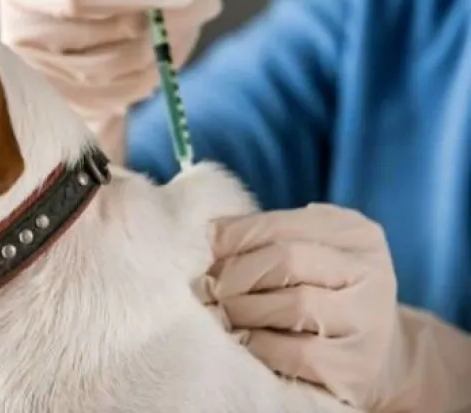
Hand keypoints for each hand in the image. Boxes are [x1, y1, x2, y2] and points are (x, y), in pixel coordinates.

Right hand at [0, 0, 220, 163]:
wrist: (58, 46)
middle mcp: (24, 39)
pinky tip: (163, 54)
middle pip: (110, 36)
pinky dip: (156, 76)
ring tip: (186, 24)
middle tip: (207, 2)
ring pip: (123, 70)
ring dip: (168, 48)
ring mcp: (43, 82)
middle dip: (168, 20)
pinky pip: (125, 97)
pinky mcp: (65, 111)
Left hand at [196, 203, 470, 411]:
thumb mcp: (309, 253)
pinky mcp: (358, 365)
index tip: (207, 253)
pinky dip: (261, 345)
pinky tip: (245, 340)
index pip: (280, 224)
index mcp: (354, 232)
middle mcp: (370, 270)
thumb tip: (209, 237)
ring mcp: (369, 319)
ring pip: (294, 304)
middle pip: (286, 259)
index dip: (233, 237)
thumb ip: (268, 238)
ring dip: (244, 310)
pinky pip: (298, 352)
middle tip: (208, 289)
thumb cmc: (326, 294)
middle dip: (235, 275)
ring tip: (223, 314)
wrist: (383, 356)